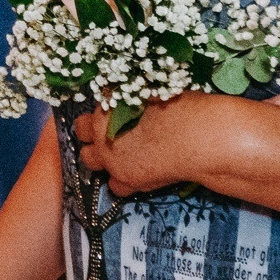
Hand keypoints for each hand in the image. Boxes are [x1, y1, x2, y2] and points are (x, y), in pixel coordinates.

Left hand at [73, 94, 211, 195]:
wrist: (199, 140)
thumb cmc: (179, 109)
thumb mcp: (149, 94)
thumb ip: (129, 98)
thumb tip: (124, 97)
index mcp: (103, 115)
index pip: (84, 114)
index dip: (95, 114)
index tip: (107, 113)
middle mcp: (102, 141)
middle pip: (80, 136)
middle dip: (90, 134)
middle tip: (108, 132)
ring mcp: (114, 165)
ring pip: (90, 162)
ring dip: (100, 156)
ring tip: (117, 152)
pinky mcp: (132, 183)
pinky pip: (115, 186)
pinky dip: (121, 179)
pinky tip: (136, 171)